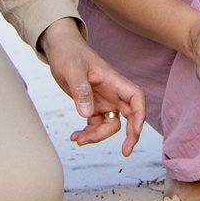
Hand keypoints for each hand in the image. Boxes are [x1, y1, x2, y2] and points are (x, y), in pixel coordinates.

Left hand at [40, 19, 145, 155]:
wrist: (59, 48)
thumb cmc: (68, 52)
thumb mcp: (72, 69)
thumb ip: (80, 90)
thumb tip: (88, 115)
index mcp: (113, 80)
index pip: (136, 98)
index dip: (140, 116)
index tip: (135, 133)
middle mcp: (112, 92)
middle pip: (129, 116)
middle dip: (130, 135)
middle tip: (125, 153)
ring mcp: (104, 100)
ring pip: (111, 125)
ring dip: (98, 136)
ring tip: (78, 139)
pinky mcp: (92, 105)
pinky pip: (96, 125)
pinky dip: (87, 133)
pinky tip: (75, 136)